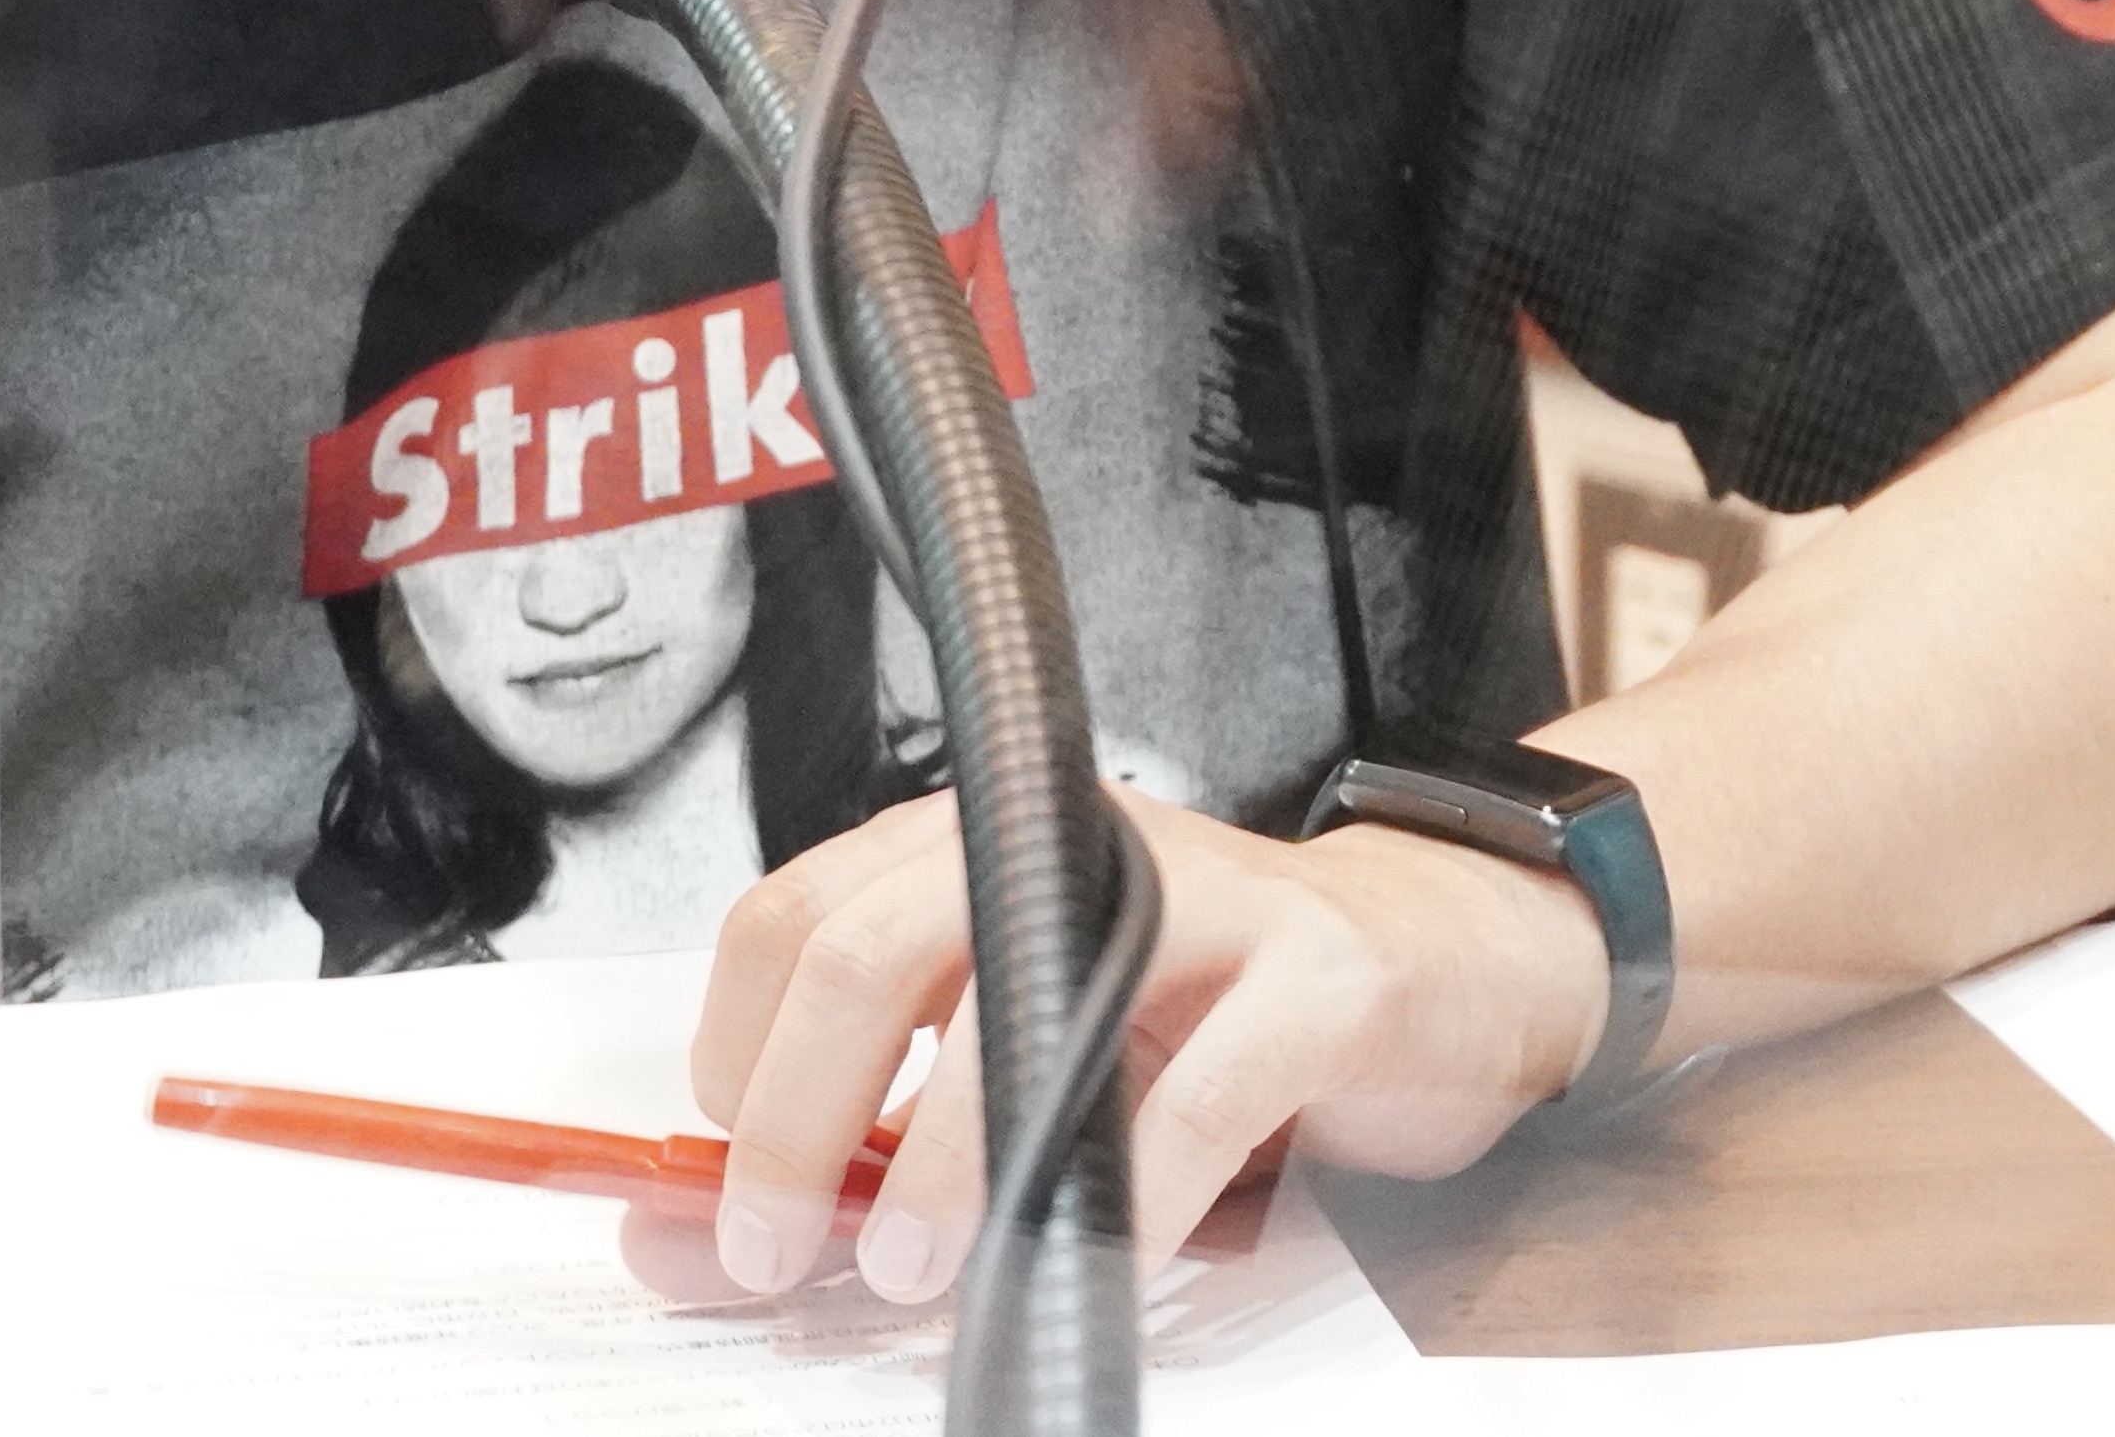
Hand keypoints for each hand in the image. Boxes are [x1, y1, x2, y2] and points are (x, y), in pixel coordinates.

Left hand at [691, 785, 1611, 1299]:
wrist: (1446, 963)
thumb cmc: (1216, 1017)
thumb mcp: (1025, 1061)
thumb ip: (861, 1140)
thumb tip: (668, 1233)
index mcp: (983, 844)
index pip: (791, 921)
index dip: (735, 1064)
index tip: (726, 1191)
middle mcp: (1074, 845)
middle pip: (869, 947)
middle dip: (796, 1118)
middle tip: (779, 1250)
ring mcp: (1204, 901)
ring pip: (1023, 1009)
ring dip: (944, 1163)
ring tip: (911, 1272)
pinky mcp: (1318, 978)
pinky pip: (1198, 1100)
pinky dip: (1126, 1205)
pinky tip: (1090, 1265)